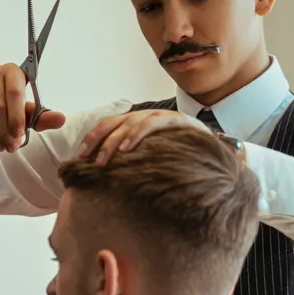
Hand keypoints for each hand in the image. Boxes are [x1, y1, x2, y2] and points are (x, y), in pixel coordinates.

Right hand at [0, 63, 65, 151]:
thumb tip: (61, 119)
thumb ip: (44, 117)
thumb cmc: (12, 108)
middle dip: (6, 131)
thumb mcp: (29, 114)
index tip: (19, 135)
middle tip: (12, 147)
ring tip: (3, 146)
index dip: (17, 116)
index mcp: (14, 71)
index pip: (14, 92)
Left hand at [78, 109, 209, 164]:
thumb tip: (106, 178)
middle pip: (114, 123)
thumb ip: (131, 162)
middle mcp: (145, 116)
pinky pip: (152, 124)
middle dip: (97, 141)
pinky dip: (137, 135)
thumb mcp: (150, 159)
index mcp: (136, 124)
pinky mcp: (176, 120)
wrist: (214, 152)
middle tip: (86, 160)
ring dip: (113, 142)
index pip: (108, 126)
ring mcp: (161, 116)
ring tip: (102, 160)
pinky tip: (127, 149)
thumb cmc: (179, 158)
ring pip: (130, 123)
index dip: (92, 139)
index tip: (79, 157)